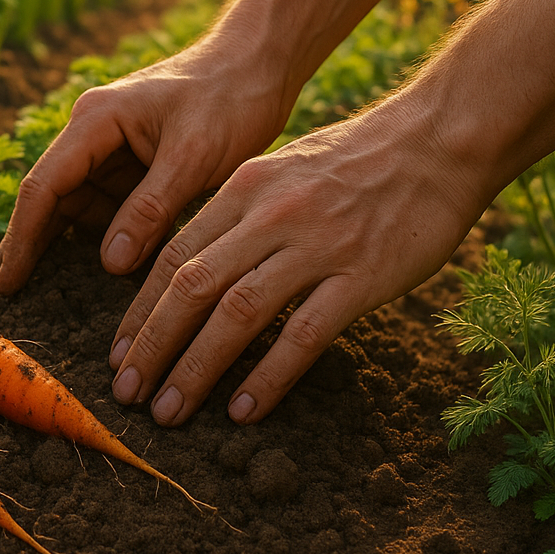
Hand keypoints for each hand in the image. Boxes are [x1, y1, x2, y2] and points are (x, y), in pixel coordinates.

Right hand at [0, 37, 290, 294]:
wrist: (262, 62)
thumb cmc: (230, 97)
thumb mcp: (193, 156)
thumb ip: (150, 209)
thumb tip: (109, 264)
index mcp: (96, 120)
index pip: (44, 186)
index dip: (22, 238)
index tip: (7, 283)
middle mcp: (95, 132)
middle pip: (54, 196)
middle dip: (34, 243)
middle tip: (13, 295)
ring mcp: (115, 146)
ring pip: (83, 204)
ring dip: (76, 243)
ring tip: (55, 291)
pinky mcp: (138, 160)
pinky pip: (113, 203)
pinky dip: (112, 234)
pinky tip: (109, 268)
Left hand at [109, 99, 488, 426]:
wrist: (437, 142)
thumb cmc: (355, 162)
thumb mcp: (280, 171)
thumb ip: (237, 214)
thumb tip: (194, 269)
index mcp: (243, 189)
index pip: (173, 256)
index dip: (139, 310)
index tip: (118, 352)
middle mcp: (270, 216)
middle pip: (191, 287)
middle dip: (152, 345)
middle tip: (128, 391)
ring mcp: (316, 246)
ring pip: (237, 313)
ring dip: (196, 368)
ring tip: (171, 410)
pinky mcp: (362, 276)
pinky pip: (304, 333)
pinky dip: (268, 375)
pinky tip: (243, 410)